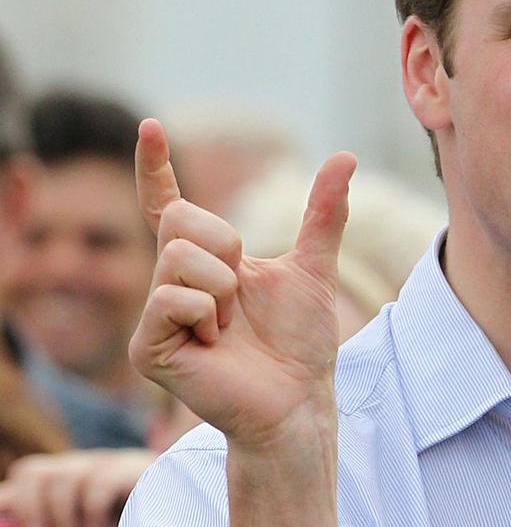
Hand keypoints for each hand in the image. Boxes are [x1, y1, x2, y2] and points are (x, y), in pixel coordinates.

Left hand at [0, 448, 155, 526]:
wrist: (188, 504)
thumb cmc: (138, 521)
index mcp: (69, 478)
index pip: (26, 477)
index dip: (10, 502)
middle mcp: (84, 464)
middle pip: (33, 471)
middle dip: (32, 513)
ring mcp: (108, 462)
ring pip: (63, 477)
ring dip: (62, 521)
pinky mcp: (132, 467)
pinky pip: (97, 483)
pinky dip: (92, 515)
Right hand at [130, 119, 355, 450]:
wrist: (299, 398)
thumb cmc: (300, 342)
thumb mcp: (314, 267)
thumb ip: (324, 213)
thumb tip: (346, 155)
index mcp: (204, 261)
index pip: (168, 205)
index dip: (155, 167)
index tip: (150, 127)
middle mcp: (171, 282)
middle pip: (180, 221)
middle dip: (227, 248)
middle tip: (242, 295)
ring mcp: (155, 315)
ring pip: (178, 258)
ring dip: (224, 288)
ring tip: (232, 324)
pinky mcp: (148, 346)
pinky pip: (173, 298)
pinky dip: (210, 315)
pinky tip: (217, 343)